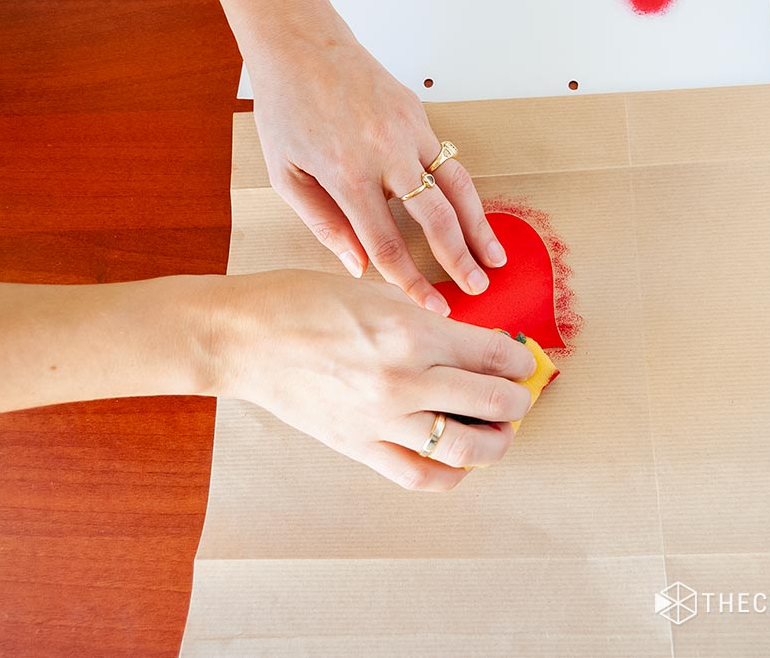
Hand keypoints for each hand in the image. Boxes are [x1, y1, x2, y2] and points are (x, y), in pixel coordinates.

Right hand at [208, 270, 538, 490]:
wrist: (245, 337)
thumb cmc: (304, 302)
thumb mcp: (378, 292)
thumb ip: (430, 318)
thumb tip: (474, 339)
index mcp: (411, 332)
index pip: (494, 353)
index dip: (520, 358)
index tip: (524, 360)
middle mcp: (403, 380)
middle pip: (492, 402)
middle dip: (518, 399)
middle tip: (520, 394)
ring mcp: (380, 421)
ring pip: (465, 448)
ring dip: (497, 442)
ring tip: (500, 431)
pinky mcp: (359, 447)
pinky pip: (419, 476)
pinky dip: (450, 474)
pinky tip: (460, 462)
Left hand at [246, 22, 506, 314]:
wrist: (299, 43)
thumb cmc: (285, 109)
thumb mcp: (288, 174)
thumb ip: (324, 224)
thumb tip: (358, 266)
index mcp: (347, 174)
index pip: (386, 242)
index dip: (412, 281)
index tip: (432, 306)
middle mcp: (385, 153)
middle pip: (436, 219)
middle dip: (460, 259)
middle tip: (479, 288)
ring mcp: (408, 130)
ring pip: (457, 187)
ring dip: (480, 225)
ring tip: (495, 257)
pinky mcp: (419, 113)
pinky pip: (447, 161)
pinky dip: (464, 193)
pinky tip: (472, 217)